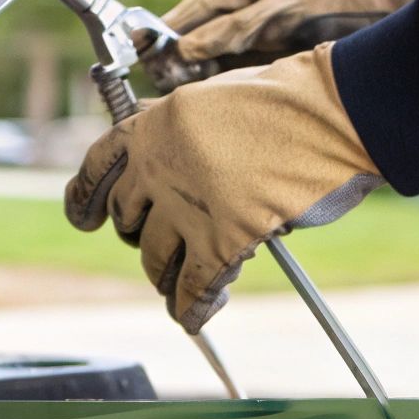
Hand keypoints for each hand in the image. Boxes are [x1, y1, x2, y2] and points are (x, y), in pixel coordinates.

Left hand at [66, 44, 379, 331]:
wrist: (333, 112)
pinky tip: (193, 319)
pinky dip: (192, 308)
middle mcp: (157, 167)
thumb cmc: (286, 102)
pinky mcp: (223, 240)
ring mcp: (187, 205)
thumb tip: (157, 168)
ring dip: (164, 277)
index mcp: (151, 126)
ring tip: (174, 287)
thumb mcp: (211, 99)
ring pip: (155, 259)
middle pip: (127, 219)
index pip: (97, 167)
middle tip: (156, 246)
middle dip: (138, 237)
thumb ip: (177, 133)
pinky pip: (194, 287)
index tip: (85, 218)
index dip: (85, 198)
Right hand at [162, 0, 418, 64]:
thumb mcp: (282, 9)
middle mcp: (243, 9)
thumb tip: (190, 48)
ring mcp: (252, 36)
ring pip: (210, 56)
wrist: (377, 20)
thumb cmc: (333, 1)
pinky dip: (215, 84)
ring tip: (172, 89)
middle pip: (198, 32)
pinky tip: (201, 96)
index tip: (146, 45)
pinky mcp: (263, 61)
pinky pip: (231, 72)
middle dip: (176, 53)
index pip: (197, 5)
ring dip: (192, 72)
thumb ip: (236, 28)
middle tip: (155, 75)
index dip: (170, 25)